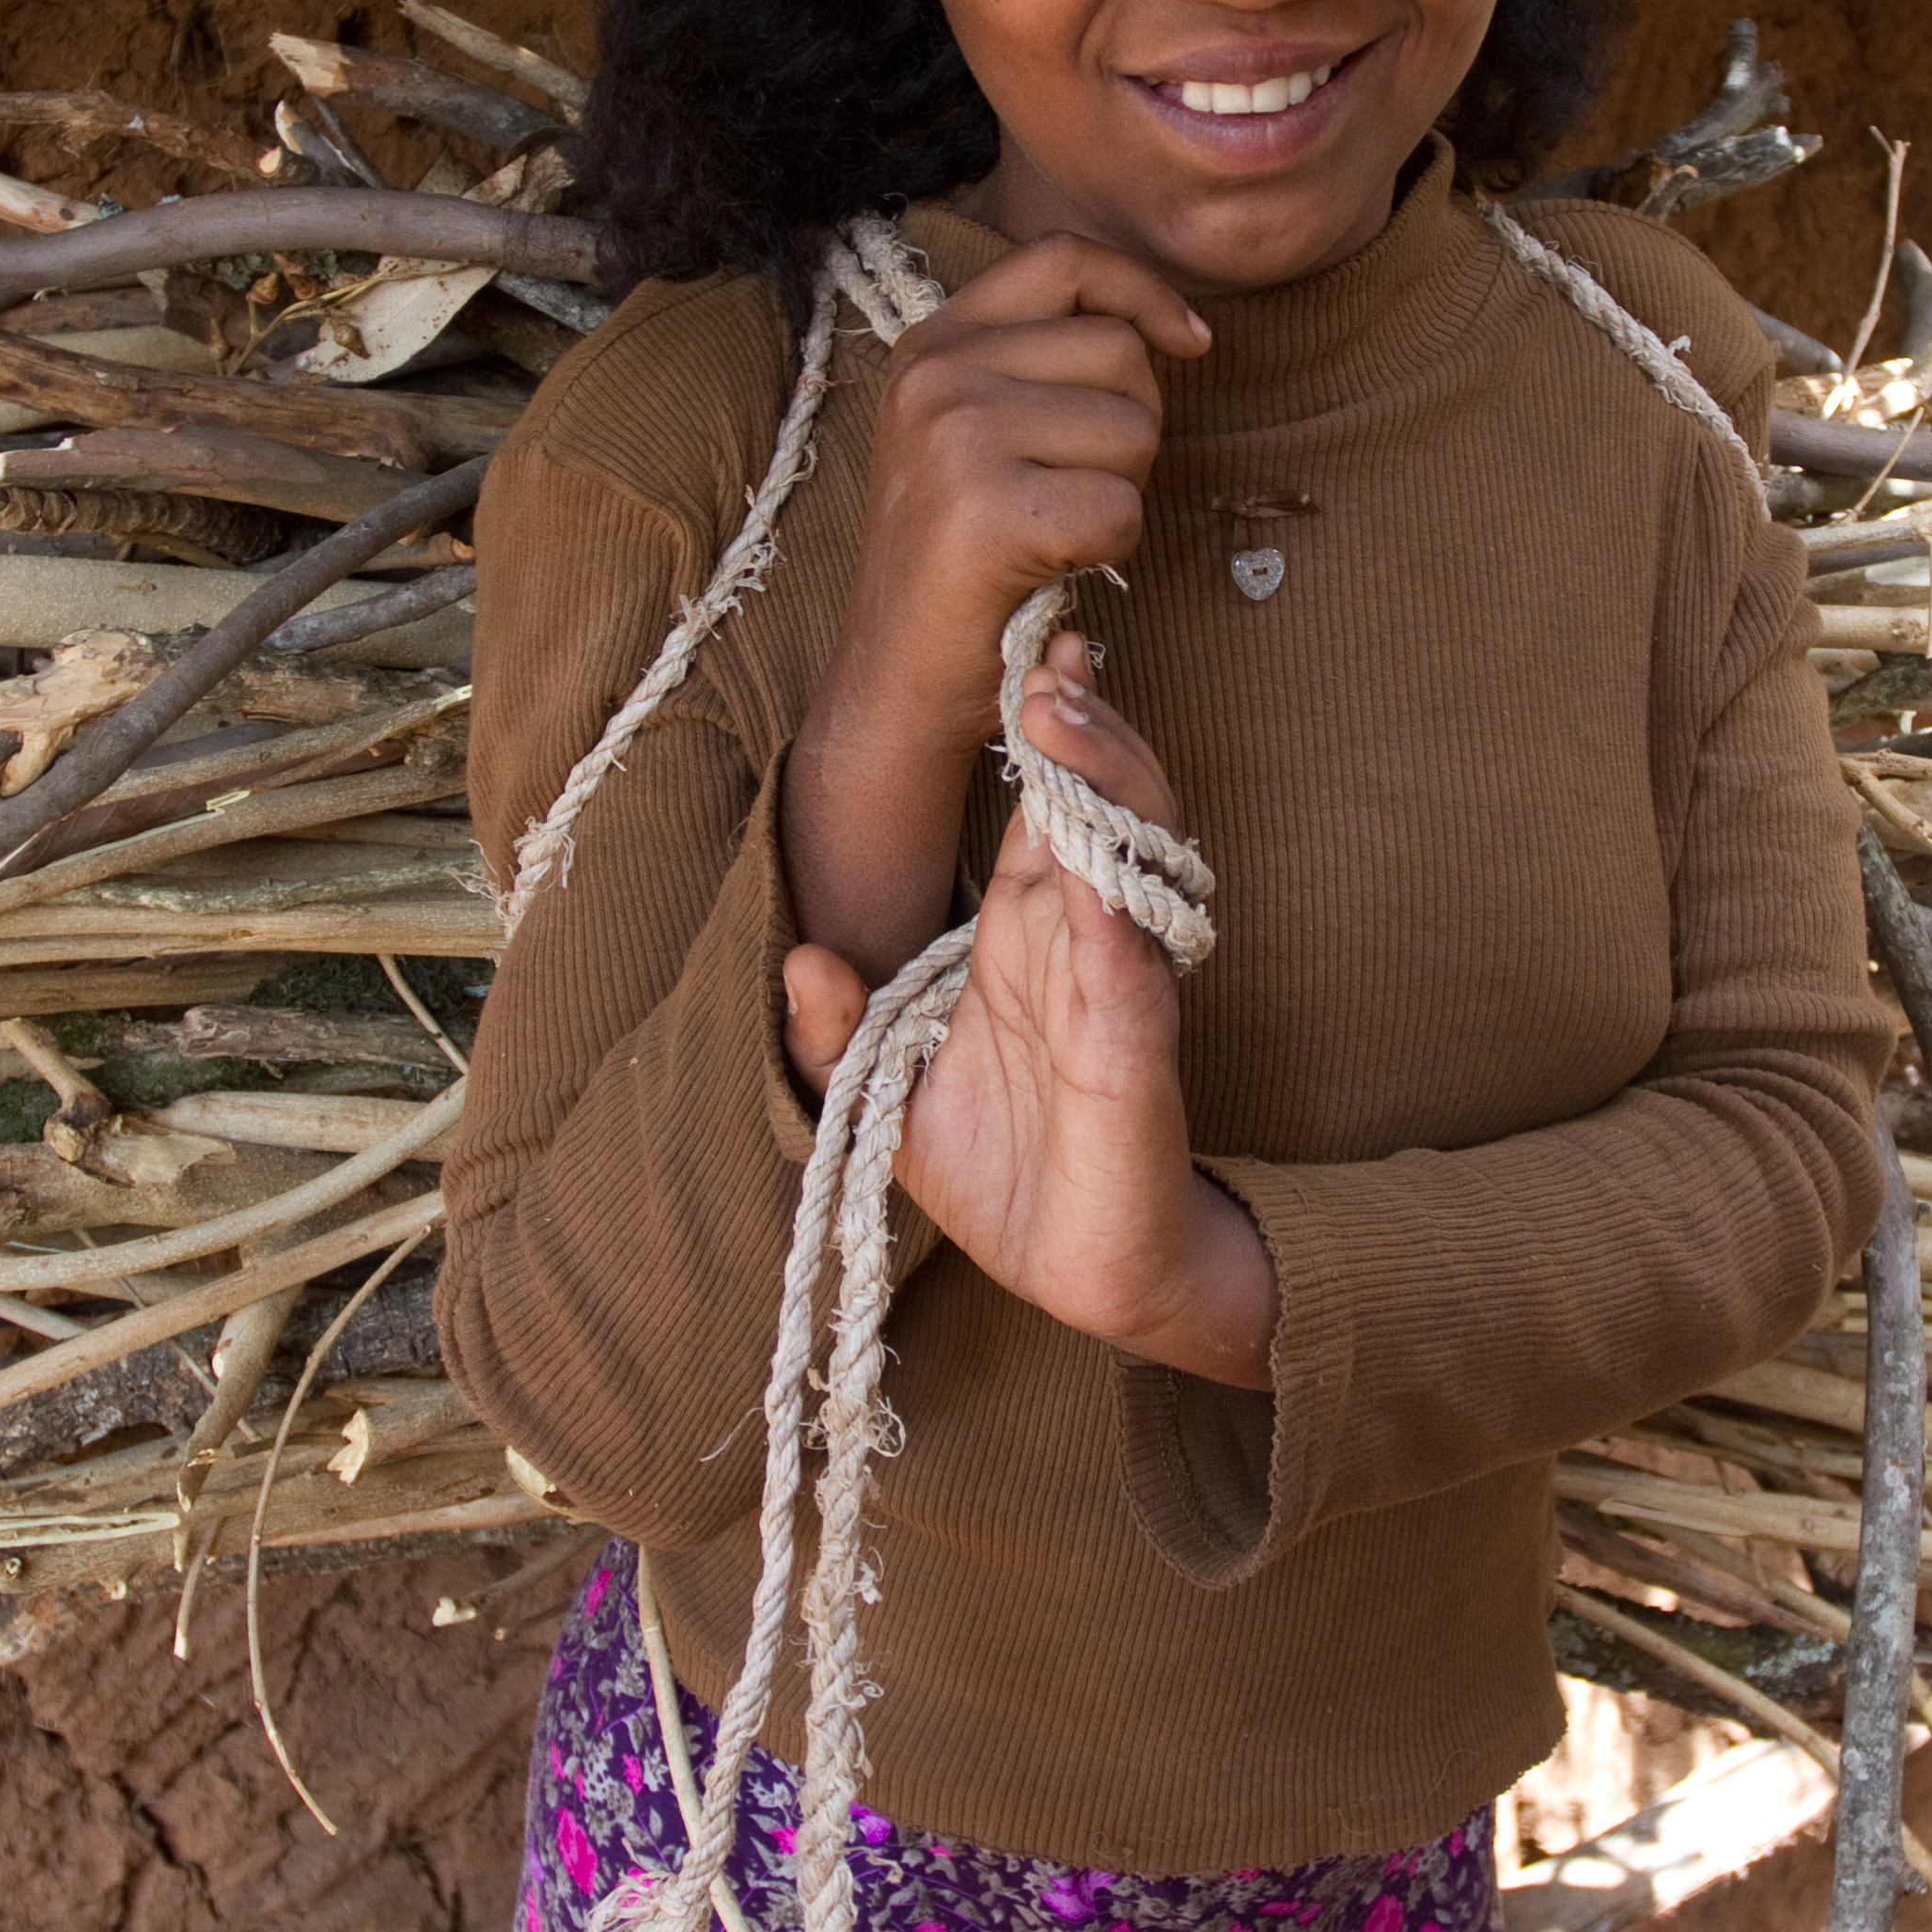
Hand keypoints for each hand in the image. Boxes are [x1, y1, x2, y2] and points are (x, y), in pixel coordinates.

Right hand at [781, 236, 1208, 984]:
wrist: (895, 676)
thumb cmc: (961, 560)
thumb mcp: (978, 429)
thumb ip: (1043, 362)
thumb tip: (1170, 329)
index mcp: (934, 341)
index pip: (1064, 258)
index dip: (1141, 291)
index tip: (1190, 342)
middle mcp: (935, 373)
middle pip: (1120, 351)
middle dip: (1133, 427)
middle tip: (1073, 492)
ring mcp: (954, 435)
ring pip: (1133, 427)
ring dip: (1123, 491)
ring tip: (1056, 530)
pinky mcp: (984, 508)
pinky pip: (1121, 507)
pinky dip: (1112, 549)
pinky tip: (1056, 566)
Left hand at [781, 640, 1274, 1387]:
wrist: (1081, 1276)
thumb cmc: (1000, 1178)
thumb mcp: (890, 1099)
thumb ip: (840, 1034)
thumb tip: (797, 964)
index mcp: (1020, 937)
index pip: (1038, 808)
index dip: (1044, 730)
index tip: (1035, 654)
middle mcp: (1078, 943)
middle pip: (1096, 805)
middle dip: (1081, 729)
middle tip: (1053, 662)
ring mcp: (1114, 989)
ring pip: (1130, 859)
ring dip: (1104, 784)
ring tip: (1067, 718)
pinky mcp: (1134, 1054)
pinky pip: (1130, 969)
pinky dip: (1116, 914)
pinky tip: (1095, 867)